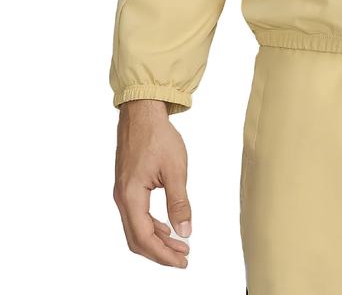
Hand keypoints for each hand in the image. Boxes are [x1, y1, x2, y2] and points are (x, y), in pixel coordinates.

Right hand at [113, 99, 191, 267]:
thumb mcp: (175, 170)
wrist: (142, 114)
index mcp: (131, 196)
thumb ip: (179, 202)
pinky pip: (137, 215)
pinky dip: (152, 226)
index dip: (164, 253)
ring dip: (157, 240)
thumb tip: (185, 231)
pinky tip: (167, 227)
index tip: (183, 260)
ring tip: (180, 244)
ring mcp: (123, 193)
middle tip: (183, 257)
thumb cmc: (158, 137)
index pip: (145, 237)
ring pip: (136, 228)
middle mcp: (122, 198)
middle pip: (137, 239)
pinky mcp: (127, 187)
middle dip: (160, 252)